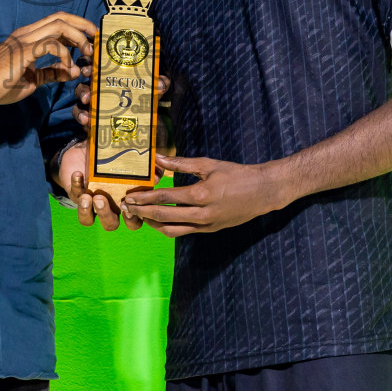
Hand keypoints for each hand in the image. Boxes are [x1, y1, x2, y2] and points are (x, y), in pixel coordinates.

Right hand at [0, 12, 96, 106]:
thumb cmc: (0, 85)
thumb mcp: (33, 80)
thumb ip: (51, 73)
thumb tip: (72, 71)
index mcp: (27, 37)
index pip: (56, 22)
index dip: (76, 26)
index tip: (90, 40)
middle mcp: (26, 33)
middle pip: (60, 17)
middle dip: (82, 24)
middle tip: (96, 38)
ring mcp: (24, 40)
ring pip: (58, 25)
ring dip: (77, 36)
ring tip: (87, 51)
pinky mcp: (22, 51)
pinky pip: (50, 44)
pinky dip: (64, 53)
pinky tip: (68, 65)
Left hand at [53, 140, 138, 230]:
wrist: (88, 151)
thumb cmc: (115, 159)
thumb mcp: (131, 161)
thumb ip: (147, 168)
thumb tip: (157, 175)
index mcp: (125, 203)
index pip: (133, 221)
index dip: (133, 219)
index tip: (130, 206)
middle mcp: (109, 207)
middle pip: (110, 224)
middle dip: (105, 215)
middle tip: (101, 199)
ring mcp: (91, 203)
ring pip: (87, 220)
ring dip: (86, 211)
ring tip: (87, 196)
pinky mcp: (76, 194)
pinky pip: (74, 195)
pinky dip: (75, 186)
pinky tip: (77, 175)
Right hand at [70, 51, 169, 127]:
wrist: (136, 141)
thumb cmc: (141, 114)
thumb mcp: (151, 99)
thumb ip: (157, 89)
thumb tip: (161, 82)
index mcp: (115, 78)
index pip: (104, 62)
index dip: (98, 55)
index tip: (96, 53)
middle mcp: (102, 88)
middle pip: (88, 74)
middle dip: (86, 70)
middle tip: (88, 72)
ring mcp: (93, 104)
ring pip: (82, 92)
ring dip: (82, 93)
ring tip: (87, 99)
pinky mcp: (87, 120)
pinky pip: (79, 114)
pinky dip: (80, 115)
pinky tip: (86, 119)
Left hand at [121, 155, 284, 237]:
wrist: (262, 192)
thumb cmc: (236, 174)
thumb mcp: (208, 164)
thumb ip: (181, 164)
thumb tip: (158, 158)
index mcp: (200, 195)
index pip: (164, 198)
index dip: (144, 198)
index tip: (131, 197)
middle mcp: (202, 214)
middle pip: (163, 217)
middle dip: (143, 212)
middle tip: (129, 208)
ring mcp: (206, 225)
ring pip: (171, 230)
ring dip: (153, 224)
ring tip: (141, 215)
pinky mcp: (209, 230)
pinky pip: (183, 232)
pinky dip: (169, 227)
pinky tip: (160, 219)